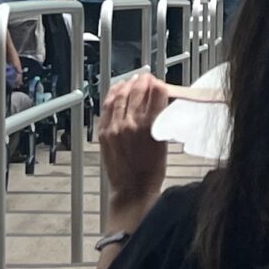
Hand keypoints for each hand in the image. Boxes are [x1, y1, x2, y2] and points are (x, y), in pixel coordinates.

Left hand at [97, 70, 171, 214]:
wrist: (132, 191)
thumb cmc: (152, 171)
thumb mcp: (164, 142)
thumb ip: (160, 119)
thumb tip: (159, 100)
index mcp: (150, 126)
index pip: (156, 92)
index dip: (159, 84)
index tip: (159, 83)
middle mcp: (131, 123)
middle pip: (138, 90)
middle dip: (144, 81)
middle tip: (147, 77)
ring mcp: (115, 127)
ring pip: (122, 95)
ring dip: (129, 84)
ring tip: (133, 80)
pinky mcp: (104, 132)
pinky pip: (107, 106)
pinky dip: (113, 94)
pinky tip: (118, 88)